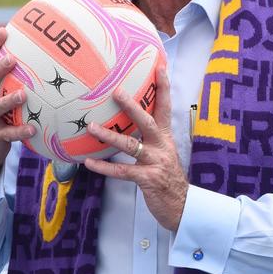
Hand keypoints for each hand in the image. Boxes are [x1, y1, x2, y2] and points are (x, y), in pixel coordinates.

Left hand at [84, 63, 187, 231]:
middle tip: (116, 91)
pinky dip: (104, 167)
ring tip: (91, 127)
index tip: (159, 67)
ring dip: (109, 135)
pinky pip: (122, 171)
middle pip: (147, 122)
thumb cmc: (168, 178)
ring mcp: (155, 163)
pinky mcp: (148, 179)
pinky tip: (89, 162)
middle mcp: (162, 147)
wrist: (183, 206)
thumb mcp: (163, 154)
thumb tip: (129, 124)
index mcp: (166, 138)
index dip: (163, 87)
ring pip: (131, 145)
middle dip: (132, 106)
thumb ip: (150, 139)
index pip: (165, 108)